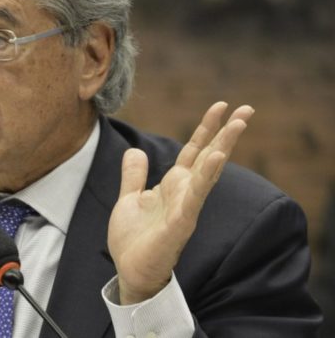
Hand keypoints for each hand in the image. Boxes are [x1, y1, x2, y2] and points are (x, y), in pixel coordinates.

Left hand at [108, 102, 253, 304]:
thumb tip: (135, 150)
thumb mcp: (129, 199)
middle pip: (208, 156)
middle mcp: (184, 193)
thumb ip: (134, 176)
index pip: (193, 151)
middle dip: (226, 132)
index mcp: (173, 186)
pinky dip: (205, 177)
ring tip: (238, 124)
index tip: (221, 106)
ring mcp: (185, 207)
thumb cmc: (133, 240)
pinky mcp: (181, 223)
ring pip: (207, 172)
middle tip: (247, 108)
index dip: (206, 129)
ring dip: (223, 147)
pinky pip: (195, 196)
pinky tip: (215, 159)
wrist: (129, 271)